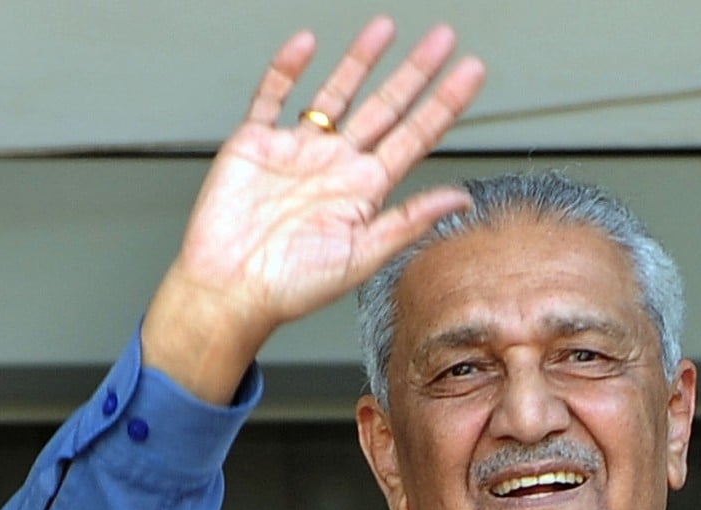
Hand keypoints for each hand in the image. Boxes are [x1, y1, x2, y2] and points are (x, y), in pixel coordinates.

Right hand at [142, 16, 485, 402]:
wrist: (229, 289)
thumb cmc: (291, 286)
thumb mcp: (363, 256)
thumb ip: (411, 221)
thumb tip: (461, 198)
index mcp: (365, 192)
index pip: (415, 138)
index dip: (443, 104)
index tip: (470, 73)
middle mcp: (336, 167)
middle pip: (384, 107)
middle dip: (415, 72)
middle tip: (443, 39)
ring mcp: (297, 152)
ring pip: (335, 94)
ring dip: (360, 61)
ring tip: (386, 28)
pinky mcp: (255, 145)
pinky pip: (272, 97)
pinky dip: (286, 69)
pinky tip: (305, 44)